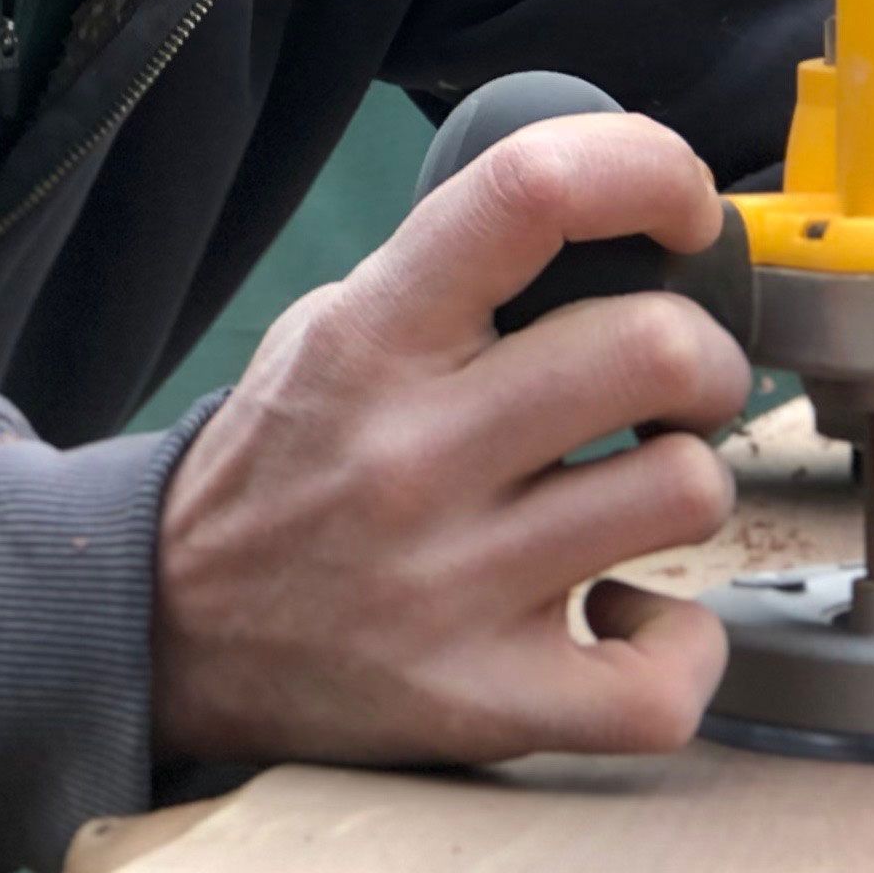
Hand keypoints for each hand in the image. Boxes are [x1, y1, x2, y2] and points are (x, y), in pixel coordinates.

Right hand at [151, 113, 749, 767]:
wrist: (169, 630)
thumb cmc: (283, 467)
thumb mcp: (332, 329)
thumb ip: (454, 276)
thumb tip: (621, 226)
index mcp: (372, 339)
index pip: (530, 193)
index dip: (647, 171)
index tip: (681, 208)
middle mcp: (412, 455)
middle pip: (656, 348)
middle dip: (704, 356)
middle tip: (675, 384)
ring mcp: (449, 587)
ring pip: (687, 493)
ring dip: (689, 485)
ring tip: (634, 496)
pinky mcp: (480, 702)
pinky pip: (660, 684)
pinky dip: (678, 647)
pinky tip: (630, 615)